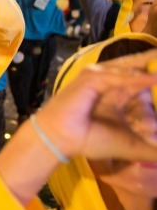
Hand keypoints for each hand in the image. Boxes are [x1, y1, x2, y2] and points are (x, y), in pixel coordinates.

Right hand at [35, 49, 156, 160]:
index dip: (154, 76)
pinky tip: (153, 78)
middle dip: (153, 61)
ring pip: (129, 68)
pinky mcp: (91, 78)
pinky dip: (136, 78)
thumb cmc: (90, 140)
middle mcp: (108, 82)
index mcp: (116, 94)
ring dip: (150, 66)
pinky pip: (117, 77)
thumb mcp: (130, 144)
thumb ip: (153, 148)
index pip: (141, 80)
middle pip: (136, 67)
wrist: (62, 138)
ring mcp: (98, 77)